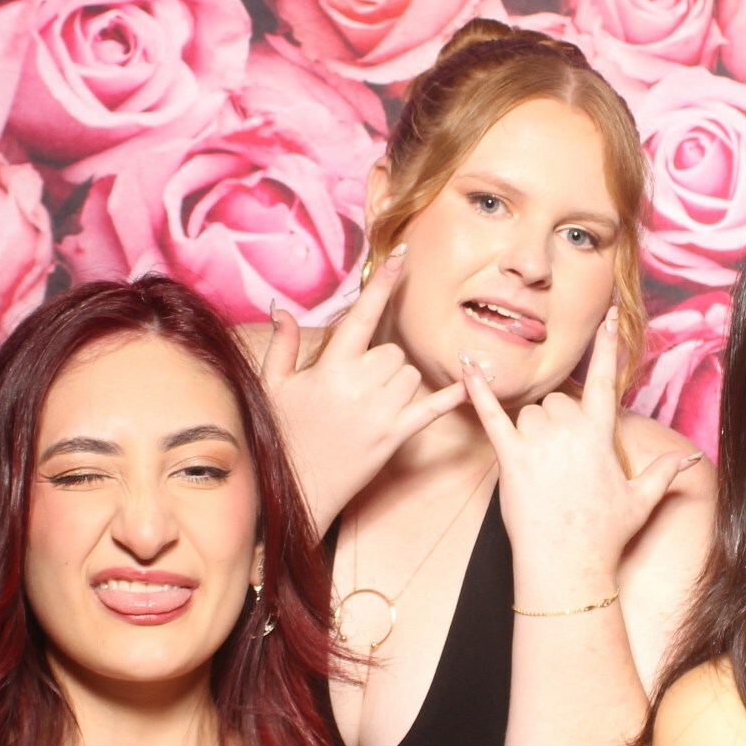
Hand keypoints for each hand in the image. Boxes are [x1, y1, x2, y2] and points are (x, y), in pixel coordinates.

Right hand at [261, 246, 468, 531]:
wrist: (294, 488)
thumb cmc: (280, 435)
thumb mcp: (273, 387)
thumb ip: (282, 346)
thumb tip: (281, 309)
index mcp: (330, 367)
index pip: (361, 315)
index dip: (382, 284)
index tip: (401, 256)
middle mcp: (359, 384)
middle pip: (391, 351)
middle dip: (379, 361)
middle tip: (355, 386)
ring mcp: (380, 411)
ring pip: (409, 374)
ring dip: (397, 381)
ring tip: (368, 404)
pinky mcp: (395, 436)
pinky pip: (432, 409)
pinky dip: (453, 396)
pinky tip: (471, 382)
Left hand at [459, 317, 695, 597]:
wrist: (568, 564)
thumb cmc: (605, 534)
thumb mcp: (641, 500)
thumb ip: (663, 472)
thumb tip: (689, 460)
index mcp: (600, 433)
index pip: (604, 379)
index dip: (608, 345)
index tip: (609, 314)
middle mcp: (569, 430)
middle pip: (556, 402)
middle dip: (556, 424)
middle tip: (561, 466)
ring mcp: (538, 442)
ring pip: (528, 415)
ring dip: (530, 433)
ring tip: (541, 472)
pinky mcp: (510, 457)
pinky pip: (491, 416)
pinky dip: (476, 391)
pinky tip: (465, 365)